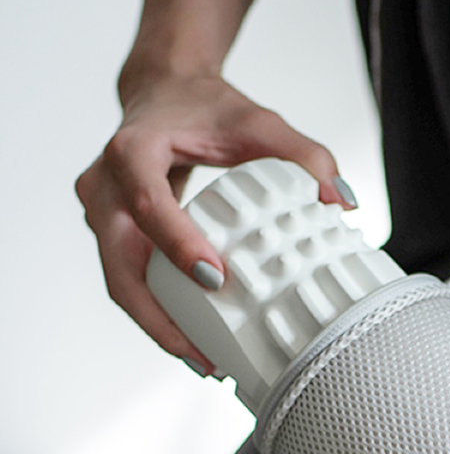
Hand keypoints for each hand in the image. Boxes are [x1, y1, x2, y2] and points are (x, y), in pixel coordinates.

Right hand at [75, 73, 353, 371]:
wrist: (163, 90)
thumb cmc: (208, 108)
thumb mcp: (261, 122)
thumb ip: (307, 157)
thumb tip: (343, 202)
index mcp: (132, 150)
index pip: (148, 202)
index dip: (176, 243)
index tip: (214, 278)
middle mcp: (105, 186)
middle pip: (119, 263)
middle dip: (159, 315)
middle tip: (205, 354)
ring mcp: (102, 214)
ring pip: (119, 282)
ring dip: (157, 326)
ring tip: (205, 363)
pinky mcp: (112, 235)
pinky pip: (129, 282)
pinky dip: (158, 315)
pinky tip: (195, 344)